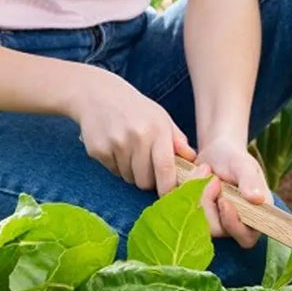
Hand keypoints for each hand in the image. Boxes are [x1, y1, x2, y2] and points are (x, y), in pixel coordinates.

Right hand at [67, 64, 195, 193]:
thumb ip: (177, 140)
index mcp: (157, 129)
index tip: (170, 195)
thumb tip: (193, 160)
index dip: (168, 188)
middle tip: (147, 167)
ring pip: (129, 178)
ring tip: (130, 151)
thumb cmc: (136, 109)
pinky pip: (113, 171)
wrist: (98, 95)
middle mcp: (136, 137)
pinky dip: (117, 165)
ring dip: (132, 172)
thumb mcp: (161, 118)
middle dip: (148, 180)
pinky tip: (116, 146)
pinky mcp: (98, 150)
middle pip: (145, 181)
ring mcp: (115, 144)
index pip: (165, 168)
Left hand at [190, 138, 272, 248]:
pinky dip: (186, 193)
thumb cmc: (234, 157)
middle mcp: (236, 224)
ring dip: (197, 195)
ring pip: (198, 223)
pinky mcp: (198, 218)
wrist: (215, 151)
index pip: (246, 237)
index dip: (233, 224)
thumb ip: (250, 181)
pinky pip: (184, 215)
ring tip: (205, 170)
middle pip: (219, 230)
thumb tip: (258, 199)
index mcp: (256, 215)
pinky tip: (194, 175)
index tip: (223, 201)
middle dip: (209, 204)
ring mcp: (216, 223)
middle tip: (212, 179)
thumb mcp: (243, 165)